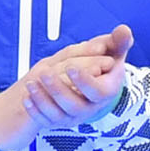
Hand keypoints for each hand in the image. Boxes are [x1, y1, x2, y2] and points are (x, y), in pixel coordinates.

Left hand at [0, 26, 131, 150]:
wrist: (86, 79)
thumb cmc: (101, 62)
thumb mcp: (110, 50)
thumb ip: (117, 41)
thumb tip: (124, 30)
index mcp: (106, 90)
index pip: (98, 92)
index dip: (85, 81)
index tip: (70, 66)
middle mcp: (91, 107)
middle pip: (75, 105)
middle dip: (57, 90)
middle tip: (43, 72)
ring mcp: (74, 116)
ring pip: (58, 115)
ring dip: (42, 100)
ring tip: (30, 83)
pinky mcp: (59, 120)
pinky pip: (45, 120)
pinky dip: (35, 110)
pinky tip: (26, 97)